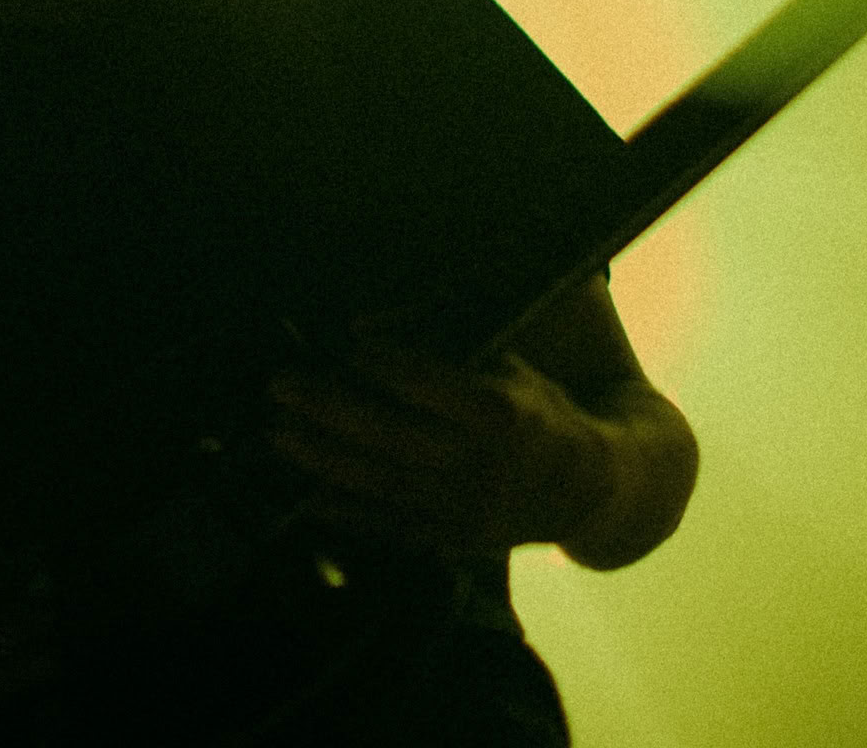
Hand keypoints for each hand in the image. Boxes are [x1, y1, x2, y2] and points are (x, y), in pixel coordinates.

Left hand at [265, 326, 618, 558]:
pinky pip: (389, 527)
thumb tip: (363, 324)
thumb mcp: (510, 364)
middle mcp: (481, 465)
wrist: (590, 489)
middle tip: (281, 384)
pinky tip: (306, 492)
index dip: (386, 363)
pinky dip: (345, 511)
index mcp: (504, 413)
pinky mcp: (452, 542)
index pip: (432, 384)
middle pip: (392, 436)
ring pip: (380, 484)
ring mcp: (464, 510)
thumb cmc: (539, 410)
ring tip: (276, 433)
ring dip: (321, 458)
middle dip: (329, 409)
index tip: (344, 341)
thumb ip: (445, 344)